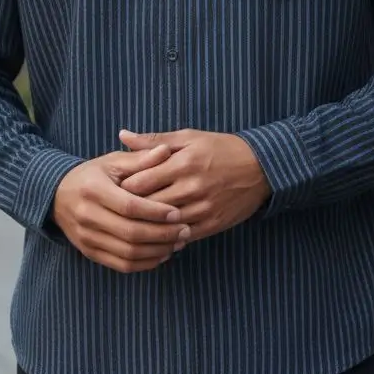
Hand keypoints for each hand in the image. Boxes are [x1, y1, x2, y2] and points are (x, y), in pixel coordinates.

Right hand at [53, 144, 190, 272]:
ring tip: (178, 242)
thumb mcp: (113, 161)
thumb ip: (140, 158)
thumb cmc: (92, 175)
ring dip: (157, 251)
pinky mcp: (90, 252)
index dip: (155, 212)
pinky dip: (144, 263)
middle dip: (162, 234)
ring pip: (128, 253)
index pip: (129, 206)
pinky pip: (121, 265)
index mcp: (94, 190)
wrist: (57, 195)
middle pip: (130, 233)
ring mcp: (87, 238)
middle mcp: (88, 216)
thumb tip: (166, 150)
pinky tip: (162, 254)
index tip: (177, 213)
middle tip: (185, 230)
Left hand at [118, 129, 270, 240]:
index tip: (112, 190)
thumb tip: (122, 135)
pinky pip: (182, 236)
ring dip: (145, 227)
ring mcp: (203, 208)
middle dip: (128, 210)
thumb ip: (154, 141)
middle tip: (114, 211)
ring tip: (129, 225)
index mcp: (183, 163)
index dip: (121, 188)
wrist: (261, 167)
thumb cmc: (221, 148)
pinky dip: (166, 237)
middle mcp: (192, 187)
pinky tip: (155, 235)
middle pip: (148, 205)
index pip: (140, 181)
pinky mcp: (212, 224)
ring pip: (163, 224)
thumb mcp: (189, 137)